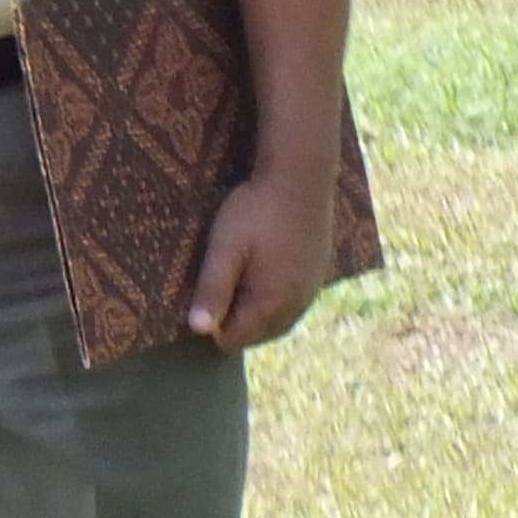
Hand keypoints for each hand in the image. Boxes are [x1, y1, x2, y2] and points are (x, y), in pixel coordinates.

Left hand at [187, 167, 335, 349]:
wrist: (301, 178)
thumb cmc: (256, 212)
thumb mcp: (225, 250)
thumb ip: (212, 291)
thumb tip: (199, 330)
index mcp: (272, 303)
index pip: (234, 339)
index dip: (211, 324)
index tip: (201, 295)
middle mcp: (298, 303)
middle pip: (256, 334)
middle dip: (233, 320)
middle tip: (217, 285)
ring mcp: (312, 289)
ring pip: (276, 321)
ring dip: (253, 311)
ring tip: (235, 280)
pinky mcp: (318, 273)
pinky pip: (292, 303)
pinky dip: (273, 299)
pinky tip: (259, 275)